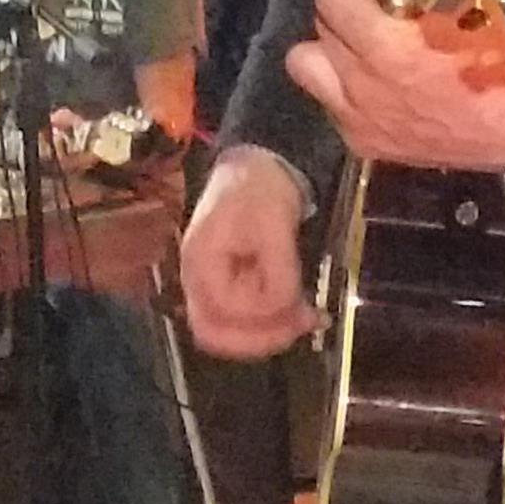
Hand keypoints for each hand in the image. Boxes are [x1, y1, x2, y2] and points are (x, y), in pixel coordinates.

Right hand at [181, 149, 318, 359]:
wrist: (258, 165)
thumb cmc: (261, 189)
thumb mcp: (275, 226)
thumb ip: (279, 272)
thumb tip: (288, 311)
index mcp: (201, 262)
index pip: (223, 312)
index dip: (261, 321)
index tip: (301, 312)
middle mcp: (196, 281)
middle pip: (215, 334)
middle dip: (261, 338)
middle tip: (303, 326)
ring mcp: (209, 286)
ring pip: (228, 331)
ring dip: (267, 333)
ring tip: (308, 320)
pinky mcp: (227, 286)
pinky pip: (240, 318)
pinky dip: (268, 322)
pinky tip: (300, 313)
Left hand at [281, 0, 504, 171]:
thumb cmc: (496, 62)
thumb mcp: (463, 4)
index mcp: (386, 46)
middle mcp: (360, 84)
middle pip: (318, 29)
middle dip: (345, 15)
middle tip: (375, 17)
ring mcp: (356, 118)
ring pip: (307, 69)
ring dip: (329, 54)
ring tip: (362, 53)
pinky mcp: (362, 143)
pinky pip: (331, 104)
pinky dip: (346, 91)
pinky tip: (378, 88)